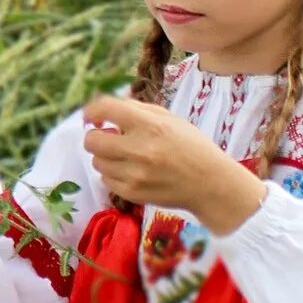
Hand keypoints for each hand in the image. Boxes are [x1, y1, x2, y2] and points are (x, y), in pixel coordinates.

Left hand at [79, 95, 268, 232]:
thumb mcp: (170, 119)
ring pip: (96, 161)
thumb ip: (137, 110)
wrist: (210, 184)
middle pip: (91, 141)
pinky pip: (105, 179)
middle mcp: (139, 149)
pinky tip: (131, 171)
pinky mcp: (132, 193)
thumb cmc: (191, 146)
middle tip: (109, 137)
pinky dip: (113, 174)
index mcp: (150, 125)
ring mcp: (134, 174)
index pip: (106, 109)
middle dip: (96, 136)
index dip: (92, 110)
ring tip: (125, 156)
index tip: (93, 116)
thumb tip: (105, 109)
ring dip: (106, 156)